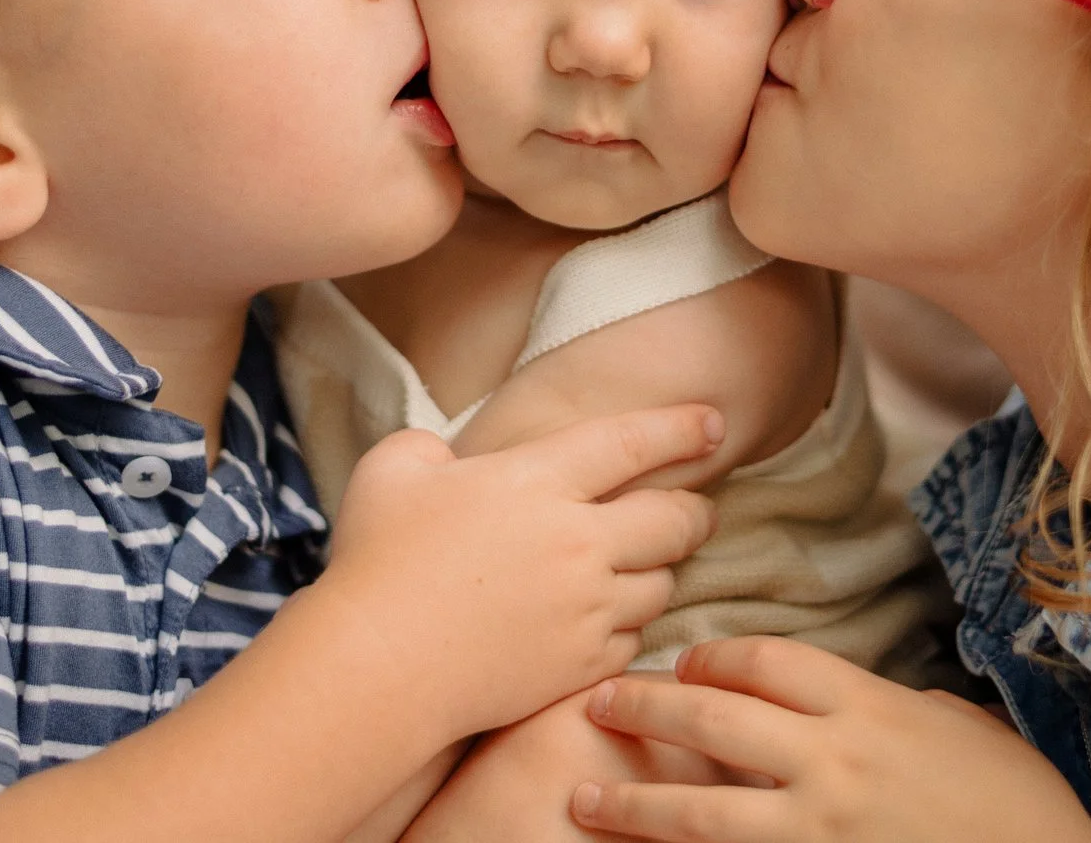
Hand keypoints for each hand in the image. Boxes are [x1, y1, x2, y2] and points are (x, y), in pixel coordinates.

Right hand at [317, 406, 723, 741]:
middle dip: (696, 510)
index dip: (680, 427)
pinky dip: (630, 625)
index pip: (631, 441)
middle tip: (699, 508)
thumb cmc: (377, 563)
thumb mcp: (392, 470)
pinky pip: (634, 638)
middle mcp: (577, 541)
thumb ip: (428, 448)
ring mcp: (585, 607)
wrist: (378, 668)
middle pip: (674, 517)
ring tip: (648, 567)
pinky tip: (611, 620)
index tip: (713, 423)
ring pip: (662, 582)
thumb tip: (447, 461)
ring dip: (662, 570)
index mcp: (538, 481)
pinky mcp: (581, 664)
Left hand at [571, 637, 1090, 842]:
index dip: (712, 658)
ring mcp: (820, 831)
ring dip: (634, 805)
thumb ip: (907, 709)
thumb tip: (881, 701)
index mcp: (868, 709)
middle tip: (596, 702)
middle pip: (713, 720)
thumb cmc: (1017, 803)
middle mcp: (834, 765)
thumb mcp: (966, 732)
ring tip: (582, 801)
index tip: (682, 662)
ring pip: (703, 812)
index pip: (765, 663)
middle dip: (645, 710)